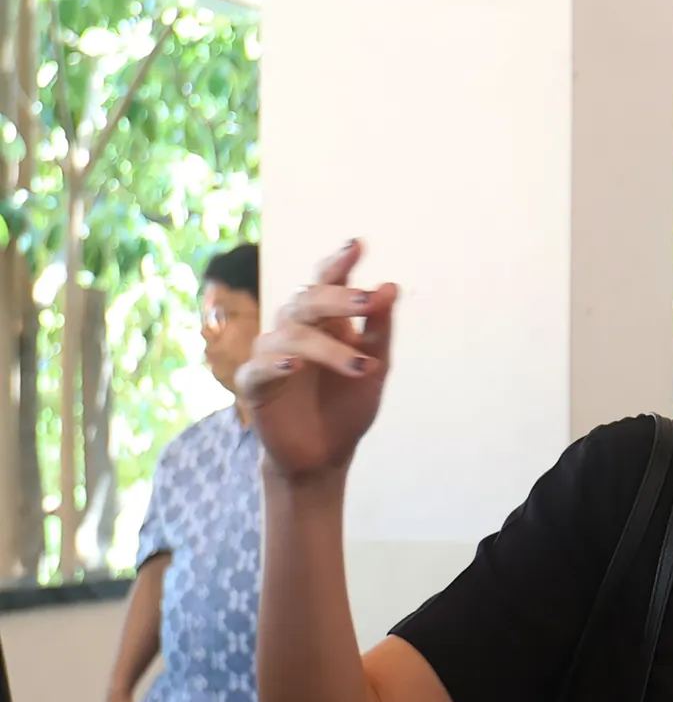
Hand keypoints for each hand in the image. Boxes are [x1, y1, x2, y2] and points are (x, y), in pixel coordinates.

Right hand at [235, 240, 398, 482]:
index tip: (358, 246)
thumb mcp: (375, 367)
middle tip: (367, 302)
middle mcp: (293, 330)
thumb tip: (390, 285)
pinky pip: (259, 367)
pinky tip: (294, 365)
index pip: (326, 283)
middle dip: (338, 298)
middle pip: (307, 300)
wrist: (326, 455)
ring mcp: (271, 355)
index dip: (339, 263)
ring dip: (329, 348)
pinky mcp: (253, 385)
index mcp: (323, 321)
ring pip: (291, 335)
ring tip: (362, 366)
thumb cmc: (347, 406)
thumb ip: (380, 329)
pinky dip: (276, 364)